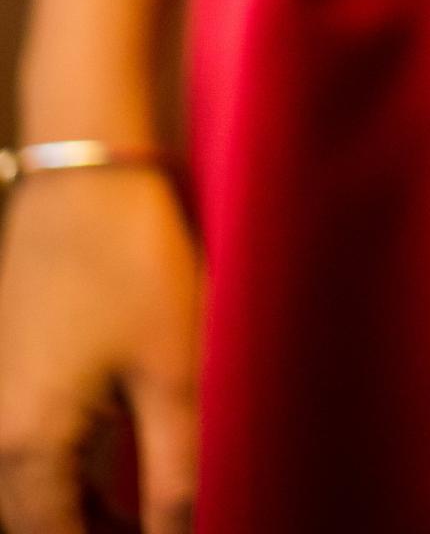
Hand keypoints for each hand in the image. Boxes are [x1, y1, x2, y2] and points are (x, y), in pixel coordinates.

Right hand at [0, 168, 201, 533]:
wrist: (88, 169)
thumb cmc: (133, 259)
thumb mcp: (173, 370)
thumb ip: (176, 470)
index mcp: (27, 444)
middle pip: (33, 523)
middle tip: (159, 527)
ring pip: (27, 490)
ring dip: (77, 512)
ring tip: (143, 513)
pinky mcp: (7, 367)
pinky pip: (25, 447)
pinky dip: (64, 474)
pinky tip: (115, 470)